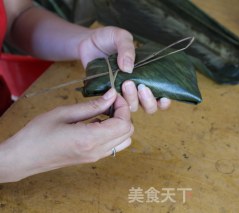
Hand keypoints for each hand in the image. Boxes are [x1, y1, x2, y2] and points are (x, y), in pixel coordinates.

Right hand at [0, 89, 132, 181]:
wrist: (24, 158)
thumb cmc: (38, 133)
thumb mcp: (64, 113)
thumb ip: (91, 105)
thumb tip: (111, 95)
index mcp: (90, 139)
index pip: (124, 124)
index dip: (123, 107)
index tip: (113, 96)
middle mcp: (97, 151)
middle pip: (128, 132)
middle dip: (124, 114)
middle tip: (110, 102)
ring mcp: (96, 157)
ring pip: (124, 140)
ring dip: (120, 124)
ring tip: (104, 112)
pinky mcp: (92, 158)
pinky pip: (114, 146)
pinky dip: (113, 132)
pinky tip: (98, 123)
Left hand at [78, 26, 170, 112]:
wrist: (88, 42)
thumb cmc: (109, 39)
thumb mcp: (121, 37)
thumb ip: (127, 49)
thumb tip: (129, 68)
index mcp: (147, 76)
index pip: (161, 97)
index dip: (164, 102)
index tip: (163, 96)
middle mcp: (137, 88)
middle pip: (149, 107)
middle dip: (147, 100)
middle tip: (140, 86)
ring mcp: (122, 93)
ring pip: (133, 107)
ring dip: (132, 99)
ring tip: (125, 83)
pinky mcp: (108, 94)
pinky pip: (113, 104)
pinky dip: (115, 100)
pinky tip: (113, 90)